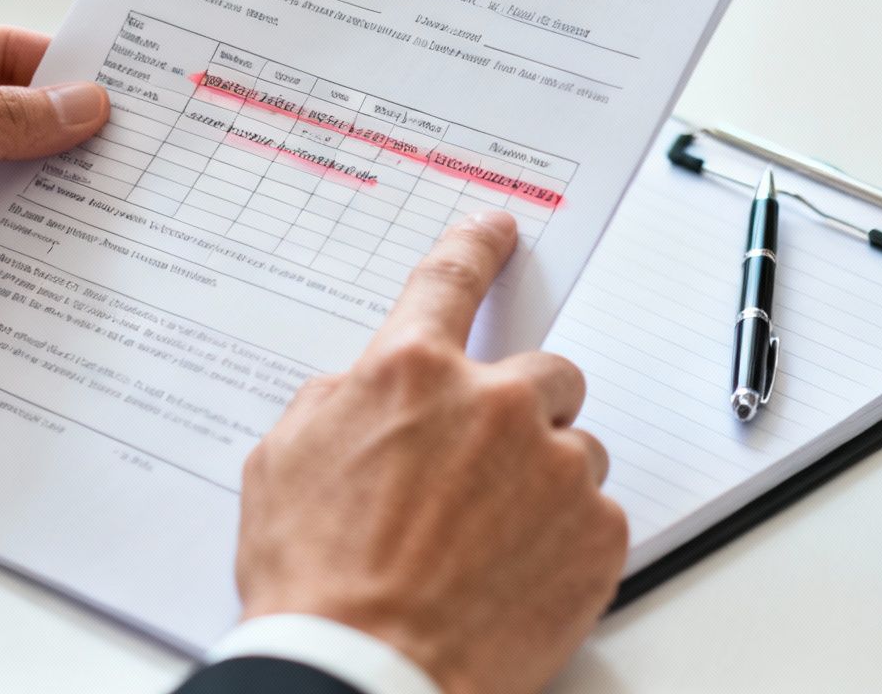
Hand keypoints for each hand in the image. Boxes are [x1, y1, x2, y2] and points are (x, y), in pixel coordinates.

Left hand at [0, 21, 108, 369]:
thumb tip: (76, 104)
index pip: (8, 59)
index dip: (70, 78)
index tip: (134, 99)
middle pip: (11, 134)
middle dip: (66, 154)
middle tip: (141, 172)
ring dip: (39, 216)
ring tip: (112, 229)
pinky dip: (6, 265)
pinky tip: (51, 276)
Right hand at [234, 211, 626, 693]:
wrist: (364, 670)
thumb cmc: (314, 577)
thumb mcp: (283, 460)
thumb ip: (339, 402)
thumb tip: (366, 390)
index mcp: (410, 374)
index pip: (451, 279)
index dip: (475, 246)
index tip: (496, 230)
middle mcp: (494, 405)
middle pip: (543, 371)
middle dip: (519, 407)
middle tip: (482, 464)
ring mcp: (555, 469)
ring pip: (573, 448)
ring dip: (542, 479)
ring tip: (487, 540)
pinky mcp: (598, 535)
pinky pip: (595, 515)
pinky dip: (564, 540)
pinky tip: (512, 574)